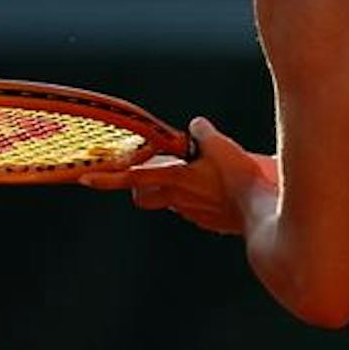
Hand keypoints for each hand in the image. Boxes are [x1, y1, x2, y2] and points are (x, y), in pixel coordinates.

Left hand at [79, 117, 272, 234]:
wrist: (263, 214)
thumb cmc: (241, 179)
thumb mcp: (222, 144)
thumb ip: (203, 132)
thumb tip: (196, 127)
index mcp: (175, 178)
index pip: (132, 177)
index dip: (106, 178)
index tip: (85, 179)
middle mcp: (177, 199)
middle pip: (142, 197)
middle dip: (140, 187)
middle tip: (152, 173)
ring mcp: (191, 214)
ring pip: (168, 201)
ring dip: (172, 189)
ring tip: (196, 176)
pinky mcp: (207, 222)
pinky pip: (192, 209)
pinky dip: (197, 198)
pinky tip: (218, 190)